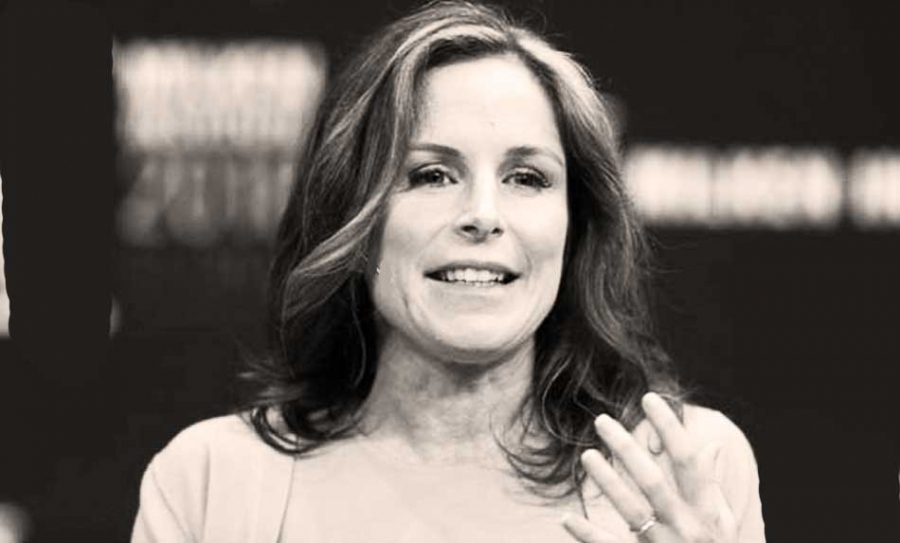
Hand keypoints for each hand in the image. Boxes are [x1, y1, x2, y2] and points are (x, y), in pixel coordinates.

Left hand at [561, 393, 735, 542]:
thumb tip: (712, 447)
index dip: (671, 428)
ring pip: (631, 510)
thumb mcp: (724, 524)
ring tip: (586, 456)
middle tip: (602, 421)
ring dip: (606, 481)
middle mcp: (686, 527)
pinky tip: (567, 518)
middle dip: (627, 448)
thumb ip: (712, 487)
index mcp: (707, 512)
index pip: (689, 461)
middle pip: (653, 481)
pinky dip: (588, 534)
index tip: (649, 399)